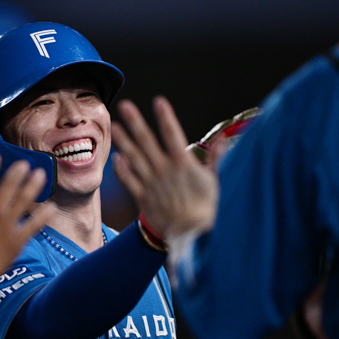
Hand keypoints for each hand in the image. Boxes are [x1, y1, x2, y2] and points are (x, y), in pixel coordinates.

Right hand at [0, 153, 54, 291]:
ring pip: (24, 201)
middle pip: (9, 186)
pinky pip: (33, 225)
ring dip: (33, 186)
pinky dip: (44, 216)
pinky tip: (51, 207)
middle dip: (18, 172)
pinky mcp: (15, 243)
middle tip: (25, 163)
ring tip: (41, 175)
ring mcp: (5, 226)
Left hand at [111, 96, 218, 240]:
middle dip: (136, 122)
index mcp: (184, 164)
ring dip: (124, 141)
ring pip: (134, 158)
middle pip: (147, 142)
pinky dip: (121, 170)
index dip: (165, 117)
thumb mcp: (218, 182)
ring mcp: (151, 184)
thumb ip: (218, 160)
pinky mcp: (143, 198)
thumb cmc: (208, 210)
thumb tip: (223, 140)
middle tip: (124, 106)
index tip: (158, 101)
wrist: (193, 237)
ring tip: (114, 126)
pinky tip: (115, 158)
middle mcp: (164, 171)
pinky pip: (129, 181)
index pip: (173, 135)